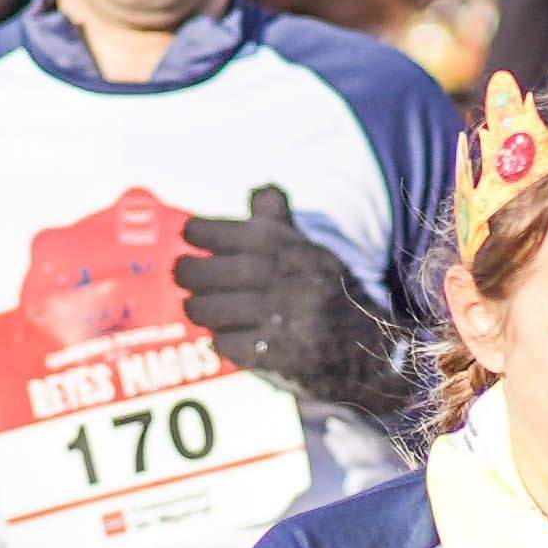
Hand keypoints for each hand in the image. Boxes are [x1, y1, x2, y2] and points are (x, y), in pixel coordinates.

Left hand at [173, 186, 417, 424]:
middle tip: (178, 274)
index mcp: (297, 251)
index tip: (186, 233)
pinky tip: (221, 337)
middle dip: (191, 272)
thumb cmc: (327, 294)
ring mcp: (290, 320)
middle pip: (223, 272)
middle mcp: (293, 281)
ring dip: (199, 308)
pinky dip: (221, 341)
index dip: (205, 231)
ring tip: (193, 307)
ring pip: (220, 310)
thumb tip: (259, 191)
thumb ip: (280, 224)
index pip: (240, 233)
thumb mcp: (311, 253)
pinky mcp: (286, 356)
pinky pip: (234, 346)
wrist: (369, 350)